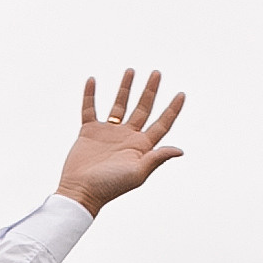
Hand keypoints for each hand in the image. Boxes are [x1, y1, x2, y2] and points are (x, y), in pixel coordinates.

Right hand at [55, 69, 184, 217]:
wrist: (81, 192)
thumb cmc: (110, 186)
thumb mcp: (137, 173)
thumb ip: (157, 158)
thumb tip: (180, 150)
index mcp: (141, 146)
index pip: (161, 124)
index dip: (172, 110)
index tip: (181, 94)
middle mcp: (126, 137)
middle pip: (143, 108)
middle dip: (150, 91)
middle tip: (157, 73)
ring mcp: (108, 133)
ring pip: (119, 105)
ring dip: (125, 88)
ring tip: (131, 70)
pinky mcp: (89, 132)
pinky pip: (89, 109)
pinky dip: (90, 95)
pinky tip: (92, 80)